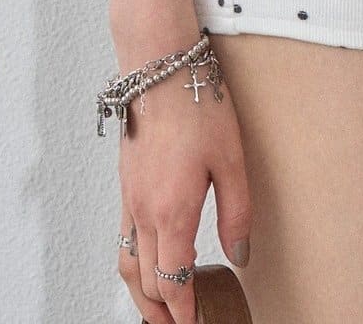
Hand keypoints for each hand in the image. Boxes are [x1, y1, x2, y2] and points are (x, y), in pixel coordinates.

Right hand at [114, 29, 252, 322]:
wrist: (159, 65)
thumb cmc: (197, 104)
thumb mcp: (233, 160)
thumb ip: (237, 213)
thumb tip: (241, 255)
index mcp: (171, 212)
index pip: (173, 281)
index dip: (184, 310)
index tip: (196, 323)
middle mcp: (143, 211)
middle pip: (144, 281)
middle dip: (160, 312)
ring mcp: (129, 196)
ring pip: (126, 262)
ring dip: (140, 292)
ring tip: (158, 308)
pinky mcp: (125, 182)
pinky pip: (122, 236)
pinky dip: (132, 261)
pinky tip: (149, 258)